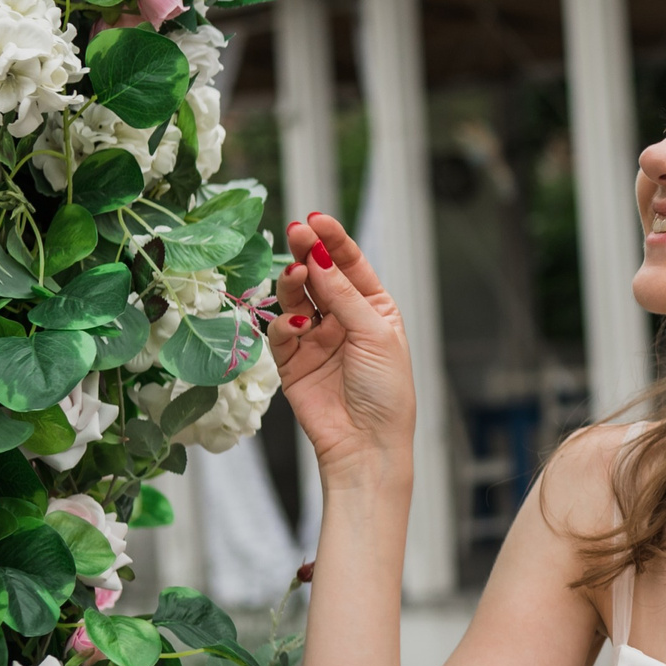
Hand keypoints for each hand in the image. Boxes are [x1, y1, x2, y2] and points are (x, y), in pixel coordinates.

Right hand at [270, 213, 416, 501]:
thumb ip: (343, 296)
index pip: (350, 264)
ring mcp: (316, 339)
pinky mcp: (292, 363)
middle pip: (319, 277)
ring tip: (297, 274)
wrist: (366, 446)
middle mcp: (344, 319)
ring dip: (293, 284)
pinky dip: (282, 324)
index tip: (316, 219)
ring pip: (296, 300)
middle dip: (307, 253)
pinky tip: (294, 323)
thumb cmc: (386, 391)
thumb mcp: (374, 335)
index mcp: (374, 308)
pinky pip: (279, 334)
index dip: (333, 241)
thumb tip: (318, 258)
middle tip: (296, 232)